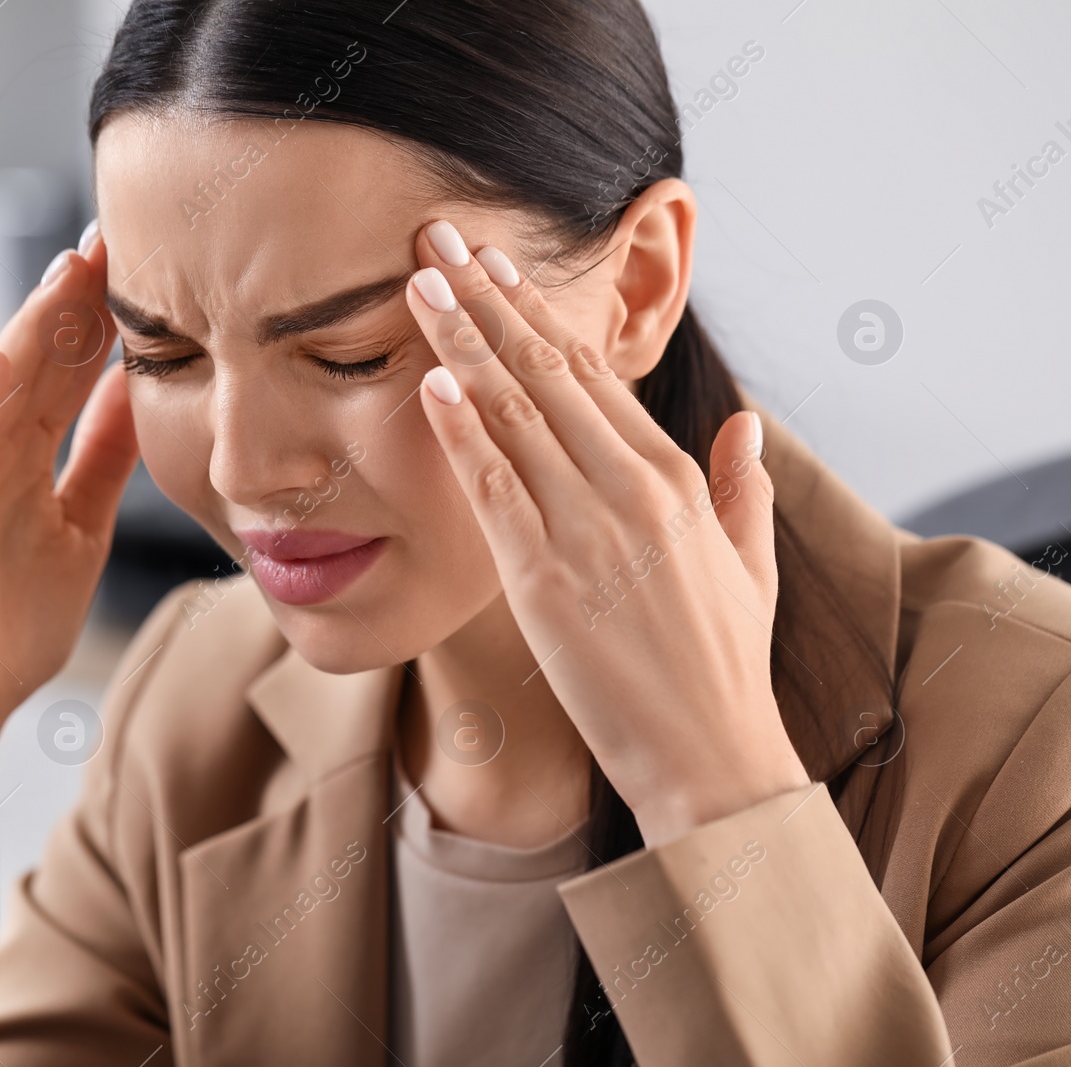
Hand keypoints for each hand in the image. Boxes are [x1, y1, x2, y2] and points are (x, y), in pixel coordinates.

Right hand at [0, 228, 138, 853]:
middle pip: (37, 362)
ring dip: (30, 331)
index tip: (145, 260)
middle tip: (113, 232)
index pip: (71, 369)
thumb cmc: (16, 615)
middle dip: (74, 300)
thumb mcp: (81, 521)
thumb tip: (139, 388)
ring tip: (67, 274)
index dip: (104, 316)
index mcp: (30, 455)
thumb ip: (102, 456)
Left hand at [405, 220, 809, 848]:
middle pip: (545, 369)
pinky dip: (461, 433)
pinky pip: (495, 489)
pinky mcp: (545, 579)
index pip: (593, 370)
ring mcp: (588, 528)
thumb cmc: (723, 663)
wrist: (711, 755)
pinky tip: (431, 383)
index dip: (538, 311)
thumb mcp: (750, 563)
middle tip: (437, 237)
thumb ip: (742, 487)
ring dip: (462, 341)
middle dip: (486, 297)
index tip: (498, 264)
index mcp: (673, 475)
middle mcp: (631, 486)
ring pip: (514, 412)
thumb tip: (744, 424)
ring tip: (419, 281)